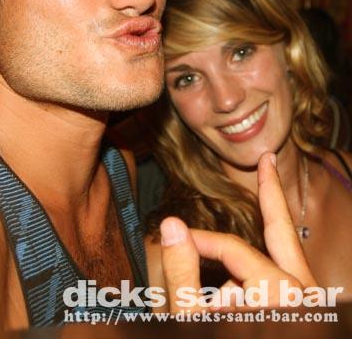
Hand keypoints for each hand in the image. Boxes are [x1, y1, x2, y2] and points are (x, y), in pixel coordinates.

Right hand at [159, 152, 315, 311]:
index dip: (201, 239)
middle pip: (281, 233)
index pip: (235, 248)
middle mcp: (304, 297)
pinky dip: (255, 279)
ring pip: (275, 263)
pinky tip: (226, 302)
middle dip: (270, 195)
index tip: (176, 238)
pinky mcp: (303, 311)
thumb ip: (181, 273)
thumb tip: (171, 226)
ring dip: (242, 268)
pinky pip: (280, 281)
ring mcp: (308, 304)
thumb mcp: (191, 318)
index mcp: (281, 295)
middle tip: (268, 161)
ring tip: (212, 305)